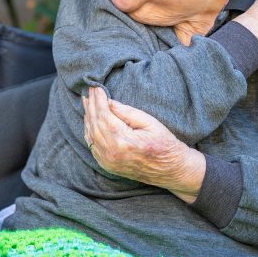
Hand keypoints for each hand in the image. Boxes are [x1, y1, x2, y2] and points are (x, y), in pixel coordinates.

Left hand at [83, 87, 205, 202]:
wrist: (170, 170)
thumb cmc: (164, 144)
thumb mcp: (150, 122)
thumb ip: (127, 112)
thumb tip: (108, 101)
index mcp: (124, 141)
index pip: (104, 115)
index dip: (99, 99)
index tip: (96, 86)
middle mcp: (112, 153)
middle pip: (95, 124)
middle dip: (91, 105)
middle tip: (89, 90)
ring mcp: (108, 161)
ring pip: (90, 134)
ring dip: (88, 116)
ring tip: (87, 100)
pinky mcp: (107, 165)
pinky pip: (92, 144)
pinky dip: (89, 130)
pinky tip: (89, 118)